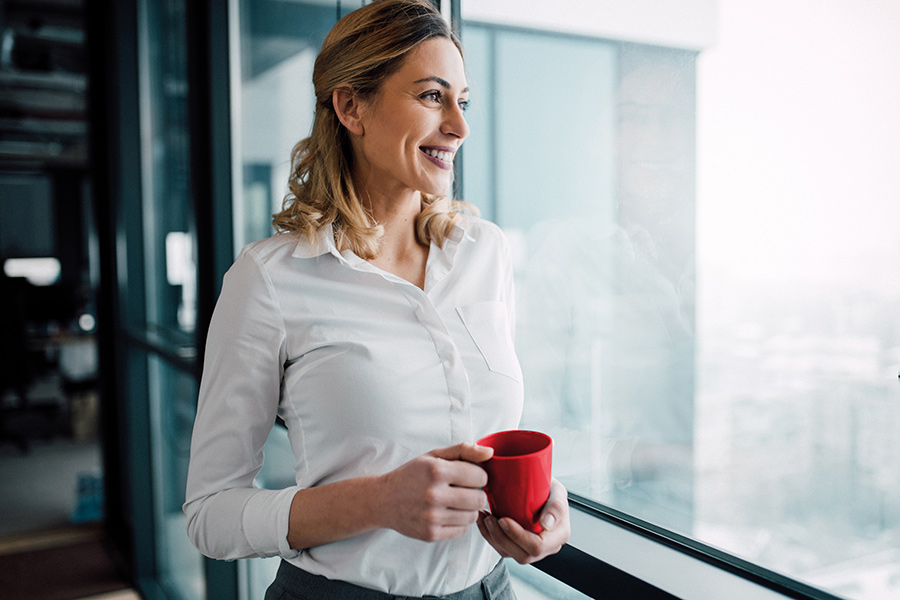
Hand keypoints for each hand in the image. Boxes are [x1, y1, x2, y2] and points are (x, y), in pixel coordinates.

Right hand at [378, 443, 492, 541]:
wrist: (383, 500)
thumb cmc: (412, 475)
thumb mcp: (434, 455)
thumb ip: (463, 450)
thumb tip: (490, 453)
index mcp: (436, 471)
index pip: (480, 477)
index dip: (478, 476)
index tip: (469, 476)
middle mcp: (434, 495)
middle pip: (479, 498)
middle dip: (476, 493)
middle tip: (464, 490)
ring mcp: (432, 517)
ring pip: (472, 516)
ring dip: (468, 508)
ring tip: (455, 501)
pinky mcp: (430, 534)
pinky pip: (462, 530)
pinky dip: (459, 522)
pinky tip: (447, 513)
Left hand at [477, 478, 569, 563]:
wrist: (540, 486)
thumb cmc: (550, 488)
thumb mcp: (557, 491)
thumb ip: (556, 505)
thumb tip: (546, 524)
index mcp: (559, 535)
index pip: (537, 546)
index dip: (518, 536)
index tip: (504, 519)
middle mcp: (547, 547)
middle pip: (522, 555)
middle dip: (501, 538)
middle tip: (490, 518)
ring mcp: (532, 549)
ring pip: (509, 553)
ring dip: (492, 537)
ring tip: (484, 517)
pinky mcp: (518, 546)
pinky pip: (502, 548)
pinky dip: (489, 535)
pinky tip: (483, 520)